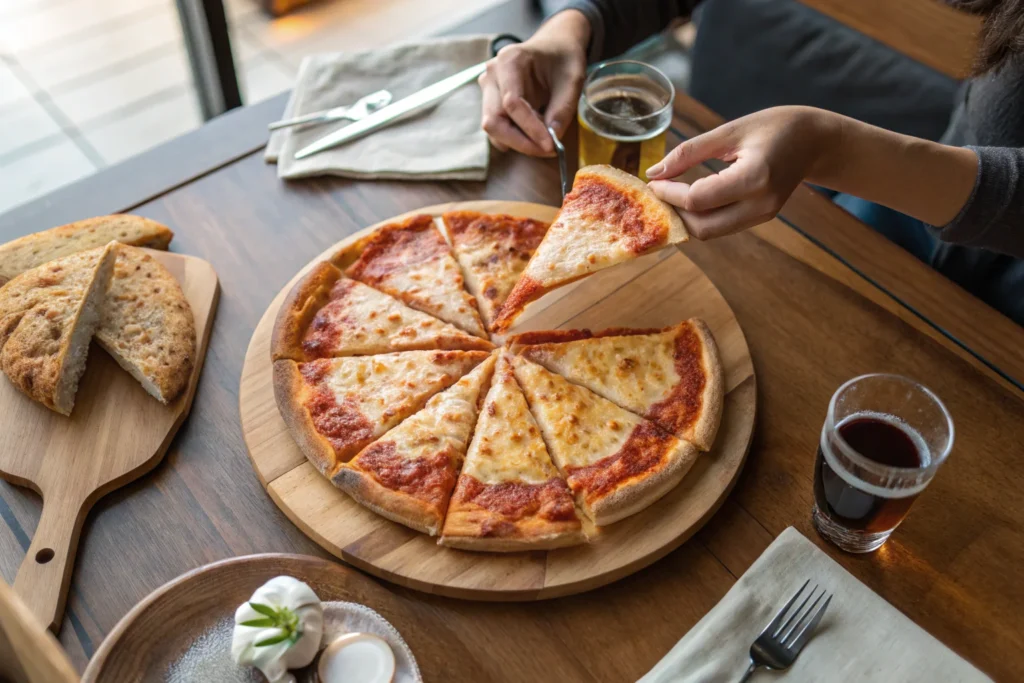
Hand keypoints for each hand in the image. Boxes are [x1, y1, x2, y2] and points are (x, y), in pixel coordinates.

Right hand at [479, 10, 589, 156]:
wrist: (555, 46)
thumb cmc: (564, 58)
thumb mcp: (573, 79)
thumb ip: (563, 108)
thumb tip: (553, 139)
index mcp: (509, 60)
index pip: (511, 104)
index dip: (530, 129)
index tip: (551, 145)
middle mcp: (491, 75)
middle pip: (494, 120)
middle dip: (521, 141)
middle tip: (548, 150)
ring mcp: (487, 90)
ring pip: (493, 129)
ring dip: (518, 142)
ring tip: (545, 139)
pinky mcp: (491, 103)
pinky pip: (498, 129)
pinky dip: (516, 138)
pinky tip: (536, 133)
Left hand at [646, 106, 841, 238]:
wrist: (816, 140)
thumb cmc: (775, 126)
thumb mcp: (730, 130)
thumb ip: (689, 152)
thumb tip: (654, 173)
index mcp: (755, 177)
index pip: (698, 199)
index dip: (669, 194)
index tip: (653, 182)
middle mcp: (760, 204)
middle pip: (702, 227)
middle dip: (674, 213)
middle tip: (657, 193)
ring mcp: (762, 215)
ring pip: (711, 232)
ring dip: (685, 218)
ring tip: (669, 196)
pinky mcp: (760, 218)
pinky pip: (722, 226)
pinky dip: (701, 217)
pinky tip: (689, 199)